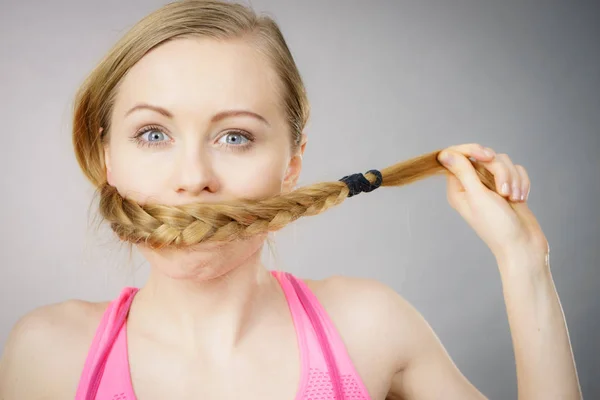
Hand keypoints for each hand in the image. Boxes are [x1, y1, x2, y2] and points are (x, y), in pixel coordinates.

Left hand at [437, 144, 548, 264]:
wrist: (524, 244)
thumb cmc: (497, 226)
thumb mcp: (477, 196)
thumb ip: (463, 172)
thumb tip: (443, 154)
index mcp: (458, 188)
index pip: (458, 155)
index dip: (473, 150)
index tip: (487, 156)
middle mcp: (472, 185)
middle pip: (483, 156)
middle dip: (499, 170)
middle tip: (503, 191)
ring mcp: (491, 186)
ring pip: (502, 162)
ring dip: (512, 178)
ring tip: (513, 198)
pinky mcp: (508, 186)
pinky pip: (516, 170)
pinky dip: (521, 182)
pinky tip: (521, 198)